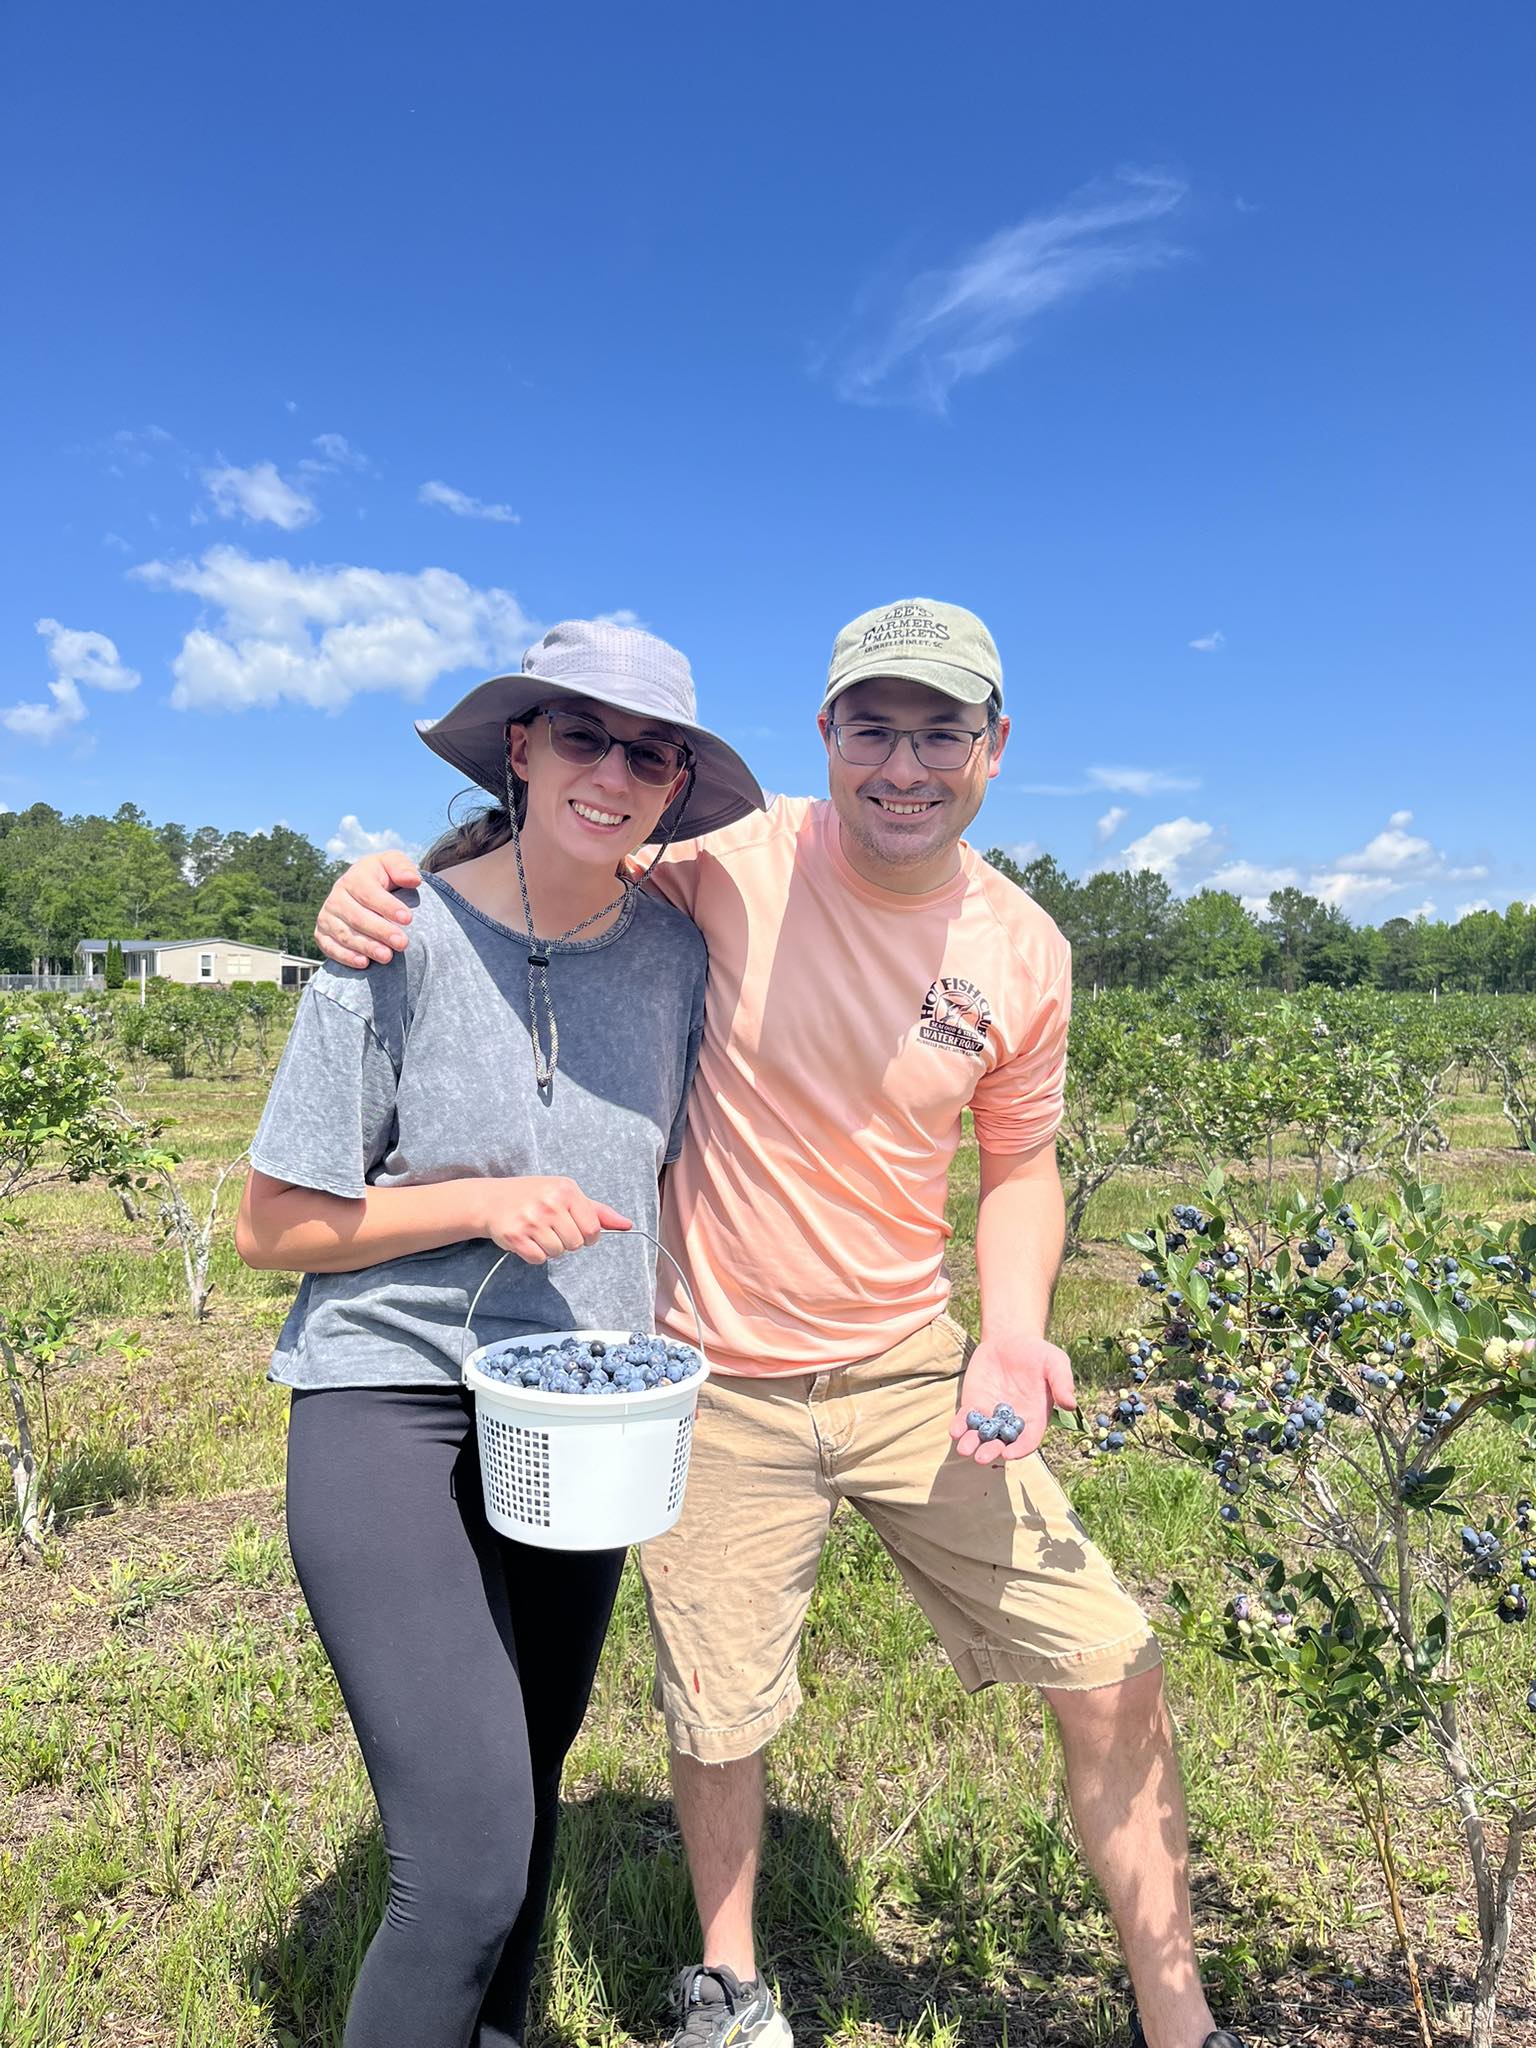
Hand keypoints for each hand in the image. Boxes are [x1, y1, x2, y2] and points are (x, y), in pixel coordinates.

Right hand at [315, 851, 422, 967]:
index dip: (387, 906)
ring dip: (366, 946)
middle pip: (357, 916)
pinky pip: (330, 947)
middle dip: (381, 931)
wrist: (365, 892)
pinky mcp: (322, 934)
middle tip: (402, 943)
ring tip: (387, 956)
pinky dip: (345, 956)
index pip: (369, 892)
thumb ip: (403, 868)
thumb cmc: (384, 878)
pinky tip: (363, 963)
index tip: (408, 918)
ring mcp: (327, 916)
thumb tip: (413, 879)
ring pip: (345, 934)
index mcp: (355, 877)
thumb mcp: (394, 865)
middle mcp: (337, 896)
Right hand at [480, 1177, 631, 1264]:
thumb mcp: (567, 1194)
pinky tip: (526, 1239)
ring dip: (550, 1248)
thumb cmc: (535, 1196)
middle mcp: (549, 1203)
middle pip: (576, 1244)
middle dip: (567, 1241)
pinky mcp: (515, 1236)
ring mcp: (531, 1219)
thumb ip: (598, 1211)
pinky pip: (538, 1258)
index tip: (576, 1230)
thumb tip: (627, 1225)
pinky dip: (534, 1254)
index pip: (593, 1229)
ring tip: (537, 1232)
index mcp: (566, 1190)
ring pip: (557, 1253)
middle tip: (551, 1228)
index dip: (587, 1236)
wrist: (491, 1199)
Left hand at [949, 1330, 1076, 1463]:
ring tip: (964, 1448)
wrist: (1011, 1338)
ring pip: (981, 1435)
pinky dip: (960, 1426)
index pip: (1028, 1440)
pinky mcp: (975, 1404)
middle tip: (980, 1457)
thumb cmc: (1038, 1353)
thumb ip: (1062, 1382)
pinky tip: (955, 1430)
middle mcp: (1013, 1421)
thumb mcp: (1055, 1362)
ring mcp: (992, 1414)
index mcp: (1035, 1418)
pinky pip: (966, 1419)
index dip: (1019, 1449)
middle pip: (1002, 1443)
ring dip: (972, 1443)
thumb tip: (1070, 1404)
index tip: (1009, 1453)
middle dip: (991, 1451)